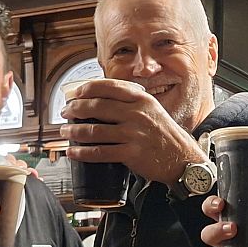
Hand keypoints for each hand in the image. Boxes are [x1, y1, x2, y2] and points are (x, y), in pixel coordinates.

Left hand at [59, 79, 204, 184]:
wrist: (182, 159)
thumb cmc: (166, 135)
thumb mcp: (154, 110)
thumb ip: (133, 102)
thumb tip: (105, 98)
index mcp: (142, 99)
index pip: (109, 87)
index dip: (87, 89)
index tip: (75, 93)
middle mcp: (137, 114)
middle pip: (97, 106)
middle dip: (75, 108)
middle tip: (65, 112)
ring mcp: (134, 134)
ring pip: (95, 130)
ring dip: (74, 131)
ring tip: (64, 131)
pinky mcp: (131, 154)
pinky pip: (100, 152)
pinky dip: (83, 153)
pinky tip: (73, 152)